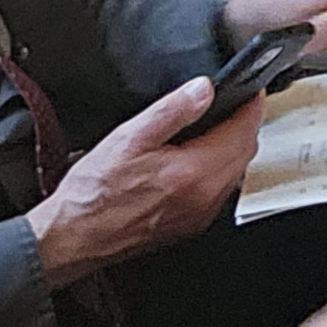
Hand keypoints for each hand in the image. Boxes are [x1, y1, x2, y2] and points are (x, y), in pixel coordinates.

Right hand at [28, 81, 263, 279]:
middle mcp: (204, 198)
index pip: (243, 133)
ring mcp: (199, 216)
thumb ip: (172, 110)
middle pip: (245, 154)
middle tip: (234, 105)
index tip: (251, 91)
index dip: (251, 107)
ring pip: (234, 174)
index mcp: (193, 173)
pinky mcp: (190, 226)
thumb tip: (203, 90)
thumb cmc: (94, 192)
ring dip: (233, 149)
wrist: (75, 236)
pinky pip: (219, 192)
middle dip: (245, 126)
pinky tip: (197, 160)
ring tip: (216, 127)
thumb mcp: (130, 137)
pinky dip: (218, 171)